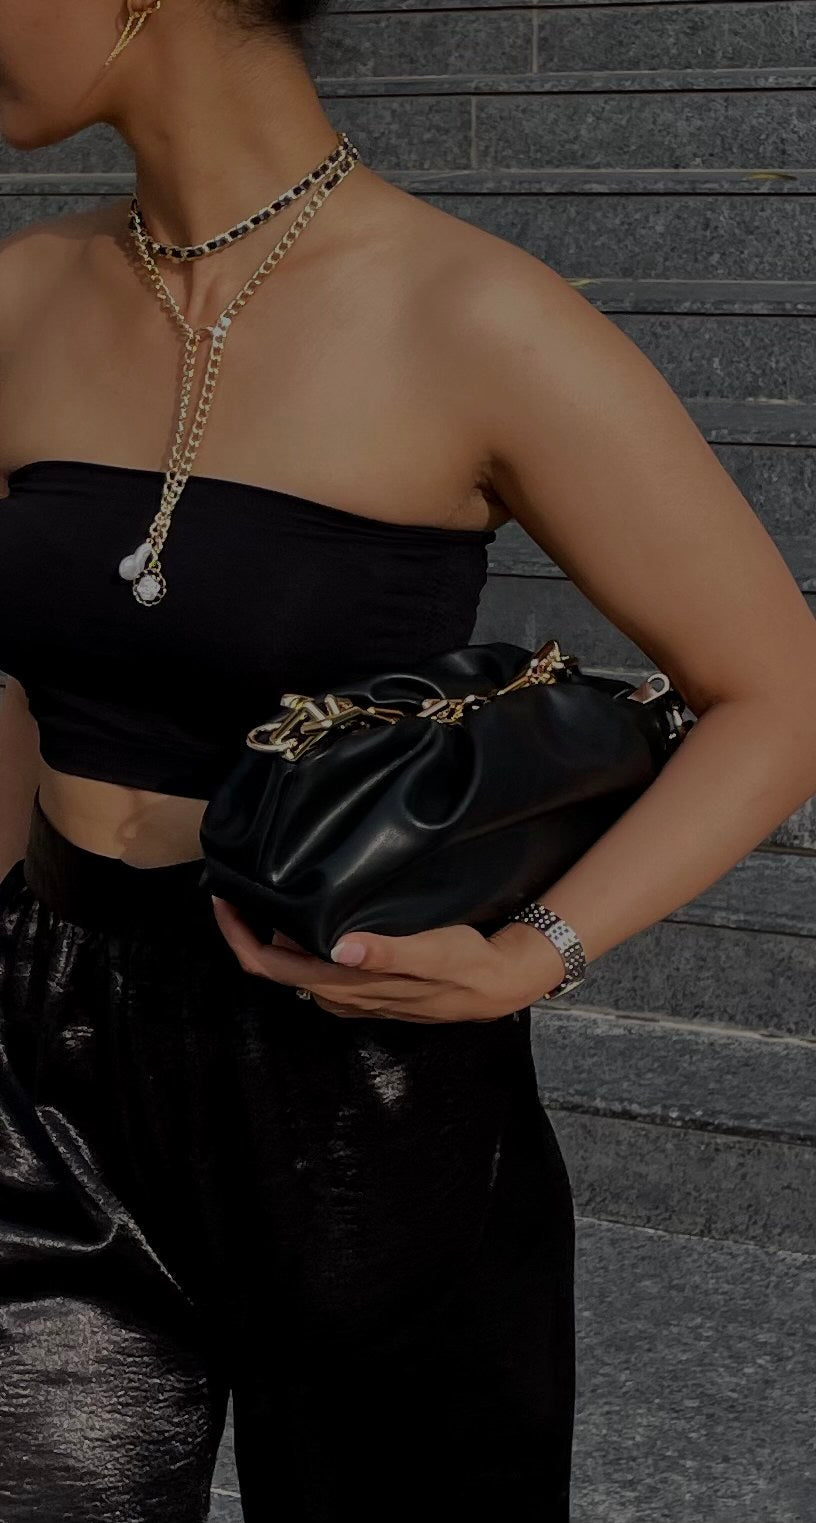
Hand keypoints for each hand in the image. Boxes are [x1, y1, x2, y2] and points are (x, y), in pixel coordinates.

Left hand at [210, 898, 563, 1022]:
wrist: (495, 985)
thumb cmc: (463, 964)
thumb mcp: (432, 953)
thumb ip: (386, 953)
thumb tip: (340, 949)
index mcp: (342, 984)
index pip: (269, 965)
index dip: (239, 936)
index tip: (223, 899)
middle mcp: (337, 994)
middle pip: (272, 966)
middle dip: (248, 930)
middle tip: (237, 886)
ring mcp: (348, 994)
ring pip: (293, 966)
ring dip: (272, 935)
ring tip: (268, 892)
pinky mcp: (362, 986)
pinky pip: (313, 966)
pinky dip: (297, 943)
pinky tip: (307, 916)